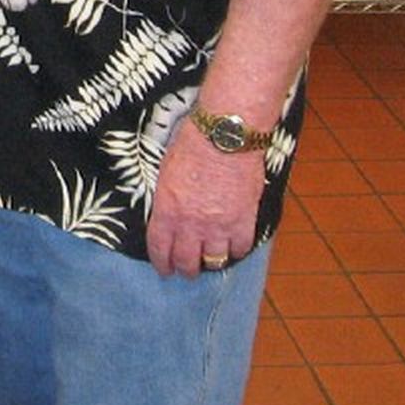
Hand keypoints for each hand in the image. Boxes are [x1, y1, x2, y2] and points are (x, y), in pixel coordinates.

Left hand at [144, 122, 265, 277]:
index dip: (162, 263)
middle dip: (186, 269)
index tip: (165, 269)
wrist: (225, 135)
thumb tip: (169, 214)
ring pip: (214, 260)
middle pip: (187, 261)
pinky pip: (240, 247)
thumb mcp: (166, 172)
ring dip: (211, 263)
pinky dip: (237, 249)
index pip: (160, 249)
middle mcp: (191, 224)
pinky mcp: (244, 220)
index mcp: (167, 211)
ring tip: (211, 261)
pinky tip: (234, 245)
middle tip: (188, 269)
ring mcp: (219, 225)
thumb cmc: (193, 143)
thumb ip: (167, 200)